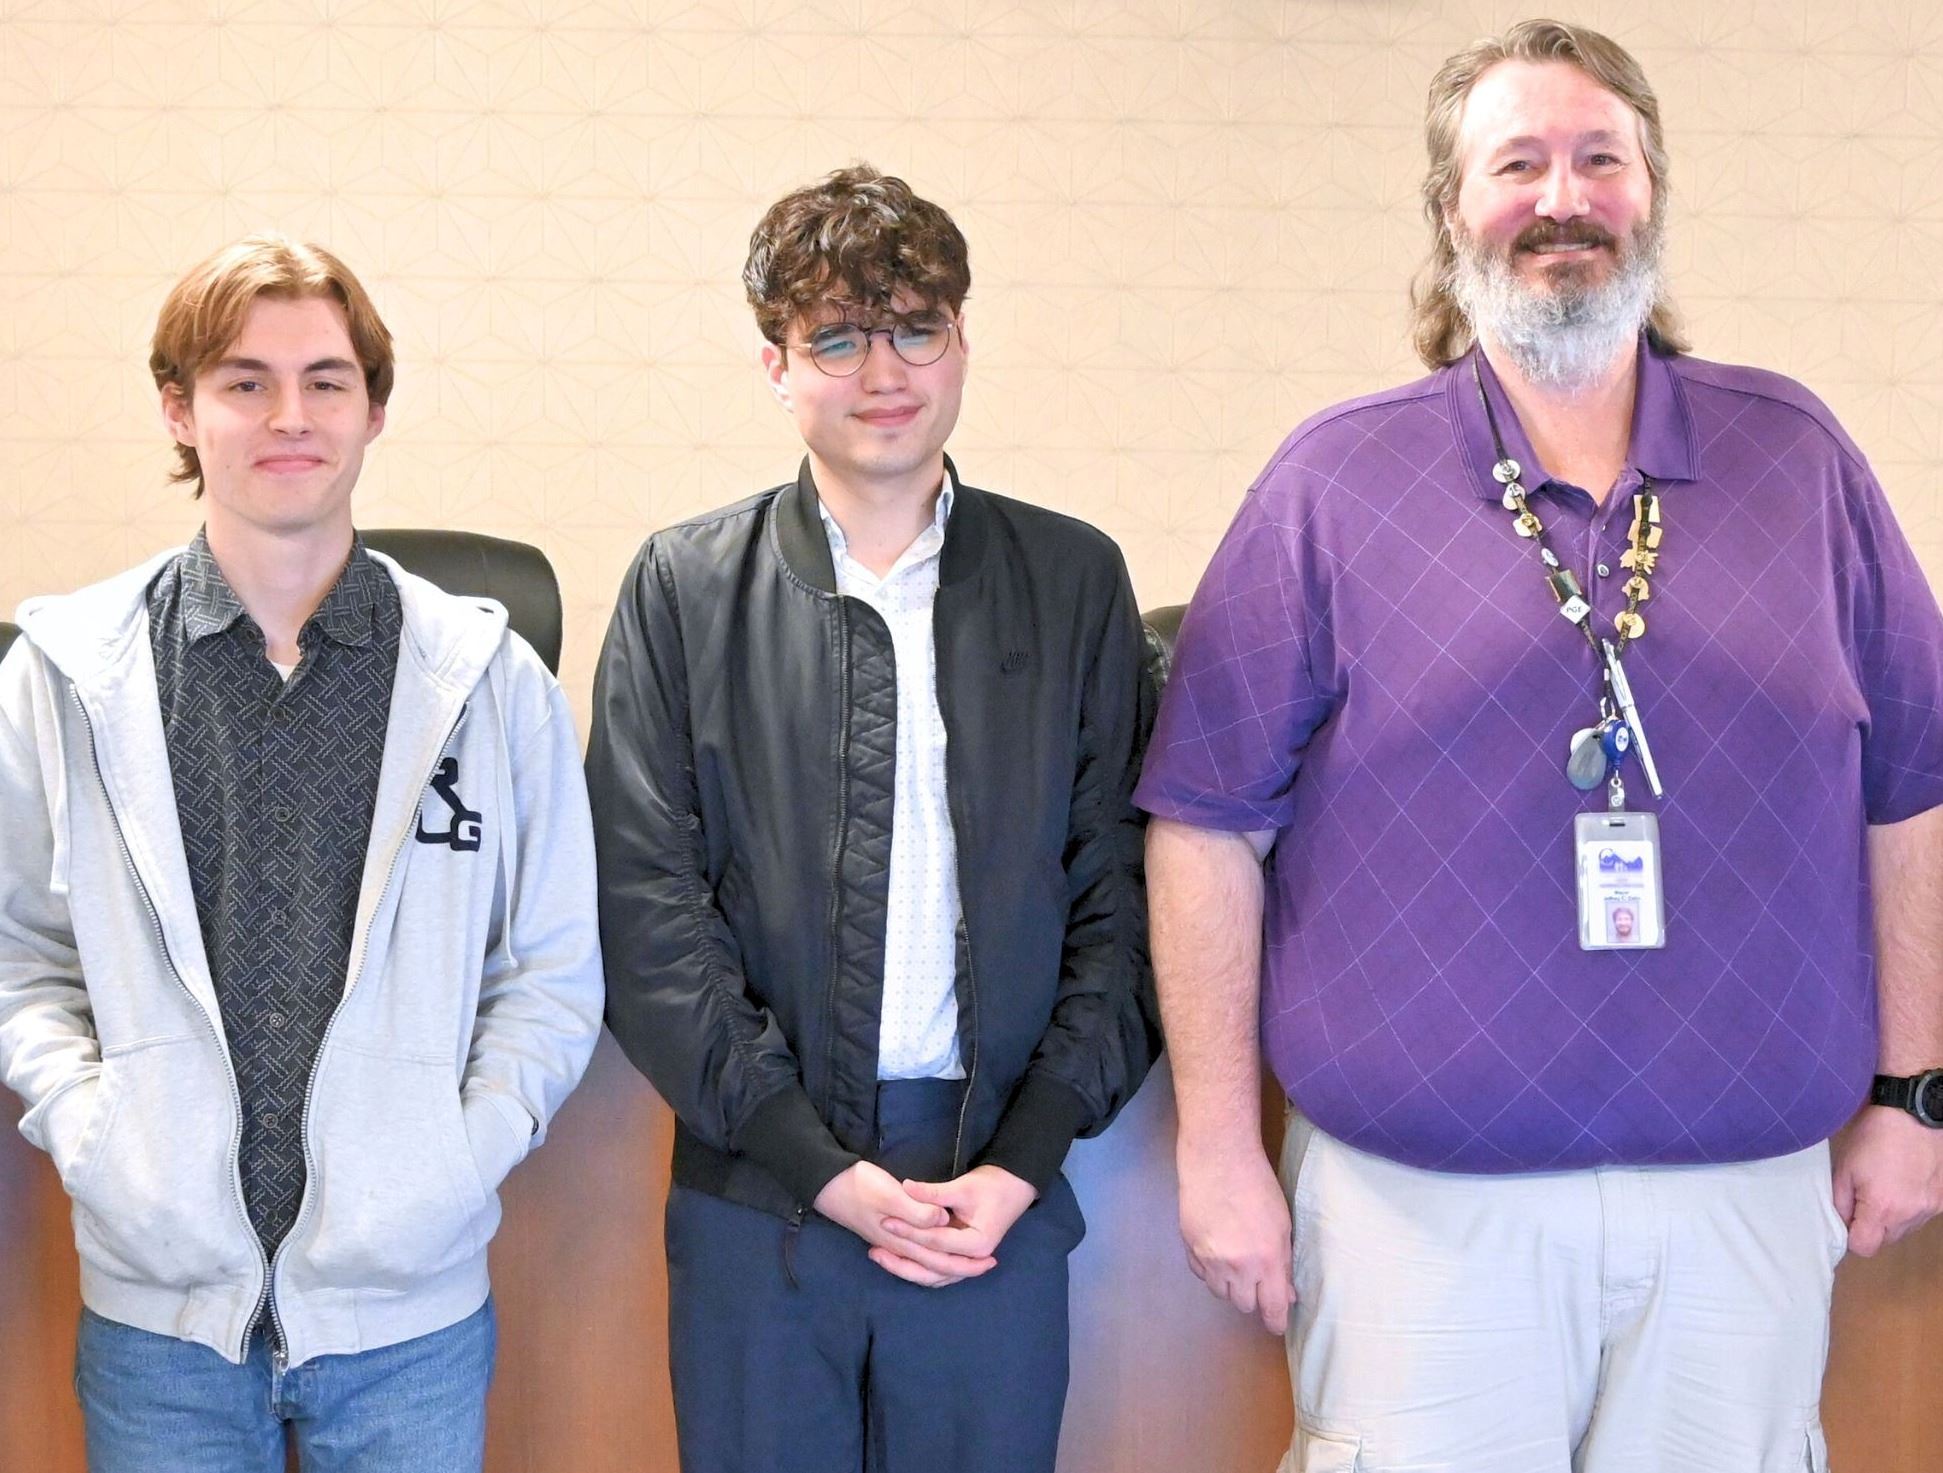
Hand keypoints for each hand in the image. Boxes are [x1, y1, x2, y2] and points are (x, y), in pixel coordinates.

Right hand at [813, 1161, 996, 1287]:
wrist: (827, 1183)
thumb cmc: (859, 1186)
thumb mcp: (890, 1194)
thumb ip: (918, 1210)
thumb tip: (943, 1221)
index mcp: (901, 1241)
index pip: (938, 1260)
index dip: (965, 1262)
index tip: (990, 1257)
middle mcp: (896, 1248)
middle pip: (932, 1269)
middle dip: (961, 1268)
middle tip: (989, 1264)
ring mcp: (888, 1242)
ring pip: (922, 1265)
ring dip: (945, 1265)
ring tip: (967, 1262)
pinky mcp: (884, 1233)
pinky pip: (913, 1255)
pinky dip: (928, 1258)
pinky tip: (935, 1248)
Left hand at [883, 1165, 1038, 1271]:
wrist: (1013, 1187)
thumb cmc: (992, 1186)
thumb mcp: (963, 1186)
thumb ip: (934, 1193)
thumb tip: (905, 1187)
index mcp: (977, 1244)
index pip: (936, 1242)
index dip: (910, 1231)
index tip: (886, 1220)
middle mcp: (972, 1260)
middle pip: (932, 1268)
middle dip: (902, 1258)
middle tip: (874, 1248)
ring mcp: (967, 1263)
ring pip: (932, 1276)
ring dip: (906, 1269)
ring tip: (879, 1257)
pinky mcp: (960, 1259)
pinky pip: (936, 1271)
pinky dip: (917, 1268)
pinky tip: (897, 1260)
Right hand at [1176, 1142, 1292, 1333]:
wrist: (1217, 1159)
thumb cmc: (1258, 1186)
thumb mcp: (1282, 1224)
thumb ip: (1284, 1262)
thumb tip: (1287, 1292)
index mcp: (1267, 1260)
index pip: (1272, 1308)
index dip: (1276, 1320)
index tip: (1277, 1323)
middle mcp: (1238, 1266)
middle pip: (1244, 1305)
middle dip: (1253, 1295)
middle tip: (1258, 1276)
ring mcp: (1210, 1259)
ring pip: (1221, 1293)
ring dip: (1231, 1285)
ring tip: (1236, 1261)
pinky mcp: (1189, 1248)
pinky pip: (1201, 1275)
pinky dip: (1211, 1270)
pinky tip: (1217, 1249)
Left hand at [1832, 1107, 1942, 1256]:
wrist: (1914, 1112)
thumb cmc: (1874, 1136)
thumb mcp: (1845, 1167)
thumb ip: (1841, 1202)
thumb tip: (1842, 1223)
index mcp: (1883, 1209)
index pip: (1864, 1247)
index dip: (1851, 1238)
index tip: (1846, 1220)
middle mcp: (1911, 1215)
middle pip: (1886, 1240)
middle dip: (1871, 1227)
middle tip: (1863, 1200)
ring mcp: (1931, 1208)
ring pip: (1906, 1229)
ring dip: (1892, 1218)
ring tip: (1885, 1187)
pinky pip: (1922, 1215)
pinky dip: (1910, 1207)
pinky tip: (1904, 1183)